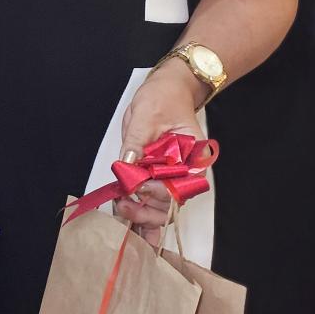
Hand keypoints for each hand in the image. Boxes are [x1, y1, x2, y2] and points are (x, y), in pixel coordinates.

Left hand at [115, 63, 203, 242]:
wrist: (166, 90)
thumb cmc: (163, 98)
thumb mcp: (145, 116)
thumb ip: (137, 143)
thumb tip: (127, 165)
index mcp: (193, 157)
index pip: (180, 185)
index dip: (158, 190)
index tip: (137, 186)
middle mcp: (185, 171)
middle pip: (171, 203)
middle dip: (148, 210)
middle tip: (124, 207)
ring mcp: (171, 175)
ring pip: (162, 207)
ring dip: (142, 214)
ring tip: (121, 211)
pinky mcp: (157, 175)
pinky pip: (153, 199)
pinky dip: (142, 211)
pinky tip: (132, 223)